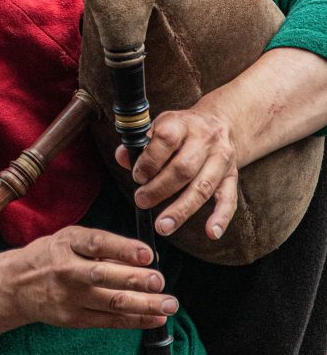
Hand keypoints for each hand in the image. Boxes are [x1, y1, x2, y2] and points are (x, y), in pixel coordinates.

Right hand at [5, 225, 177, 330]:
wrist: (18, 285)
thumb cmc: (52, 255)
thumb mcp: (70, 240)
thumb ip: (103, 247)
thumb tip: (143, 257)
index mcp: (67, 243)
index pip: (97, 243)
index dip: (124, 248)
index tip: (148, 254)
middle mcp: (68, 269)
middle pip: (104, 276)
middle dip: (135, 279)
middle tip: (161, 280)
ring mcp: (71, 297)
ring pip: (111, 302)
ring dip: (144, 304)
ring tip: (168, 304)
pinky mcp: (74, 319)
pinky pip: (109, 321)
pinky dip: (135, 320)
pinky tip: (155, 318)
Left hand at [115, 103, 238, 241]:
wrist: (219, 122)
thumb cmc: (182, 129)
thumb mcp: (160, 126)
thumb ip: (140, 143)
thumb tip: (122, 157)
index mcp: (183, 124)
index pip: (166, 139)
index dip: (149, 160)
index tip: (137, 176)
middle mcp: (205, 140)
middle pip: (183, 168)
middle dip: (160, 189)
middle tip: (141, 201)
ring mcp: (221, 159)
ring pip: (202, 187)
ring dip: (181, 210)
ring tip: (163, 226)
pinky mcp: (232, 176)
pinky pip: (229, 199)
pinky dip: (221, 217)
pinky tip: (211, 232)